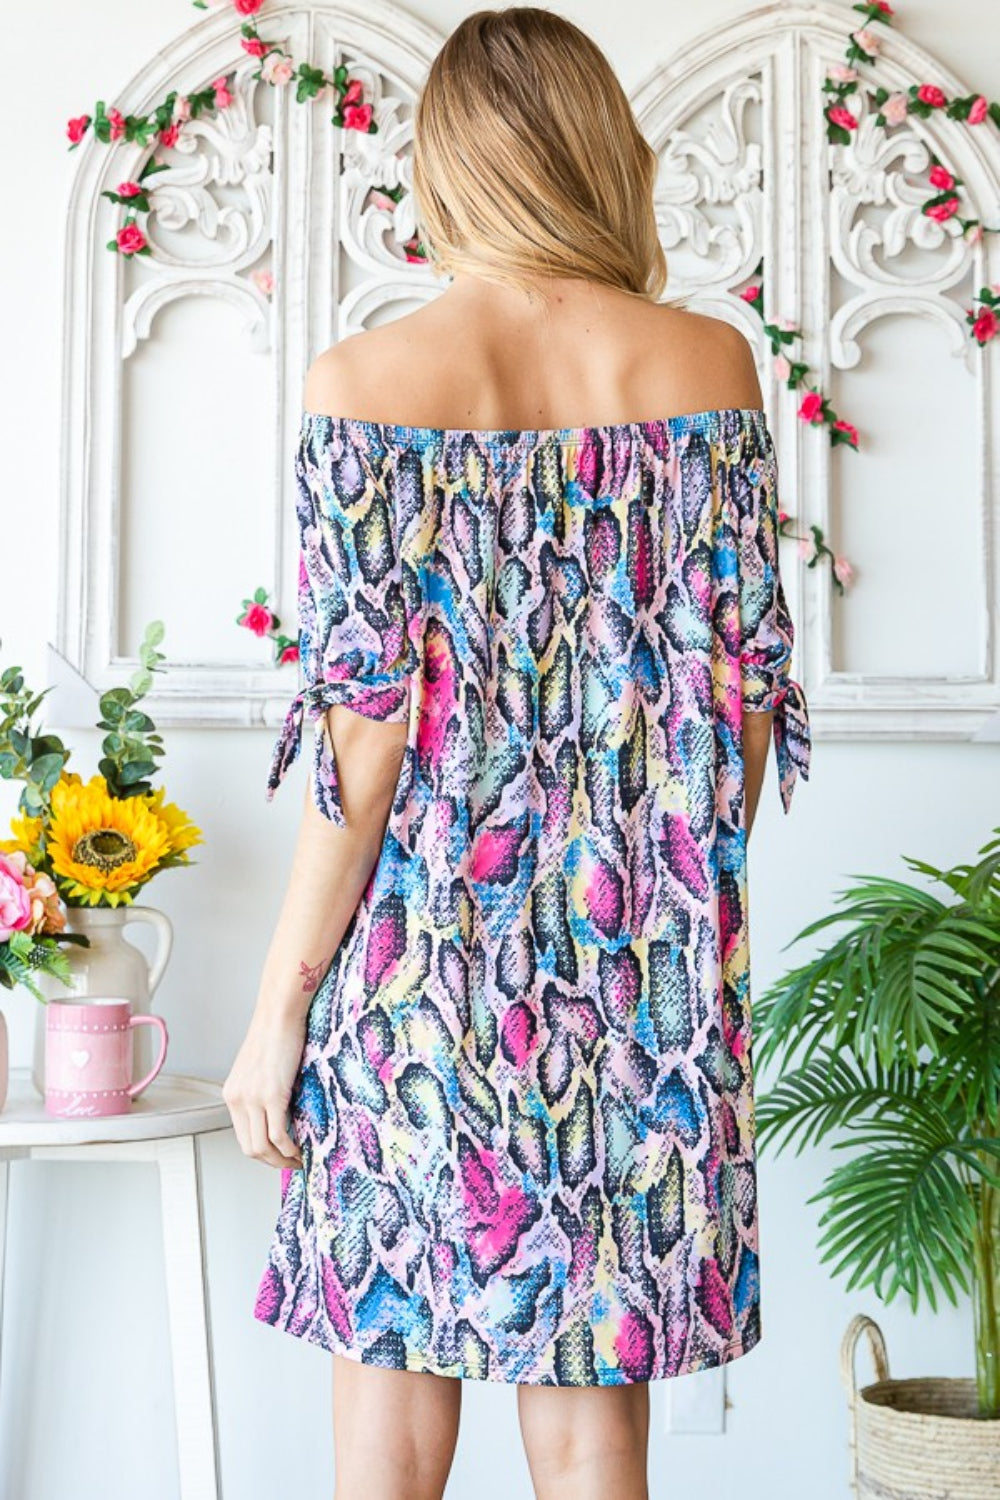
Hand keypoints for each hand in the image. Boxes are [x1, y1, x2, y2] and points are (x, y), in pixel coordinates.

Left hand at [223, 1011, 305, 1169]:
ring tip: (298, 1160)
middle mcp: (237, 1099)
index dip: (262, 1152)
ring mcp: (253, 1099)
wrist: (279, 1014)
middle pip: (250, 1148)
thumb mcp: (260, 1068)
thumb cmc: (275, 1034)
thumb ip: (261, 1091)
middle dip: (271, 1162)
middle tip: (291, 1163)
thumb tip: (280, 1112)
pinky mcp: (272, 1095)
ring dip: (281, 1161)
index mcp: (232, 1093)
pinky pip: (278, 1135)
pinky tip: (300, 1149)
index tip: (279, 1155)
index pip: (242, 1136)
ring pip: (262, 1148)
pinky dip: (289, 1149)